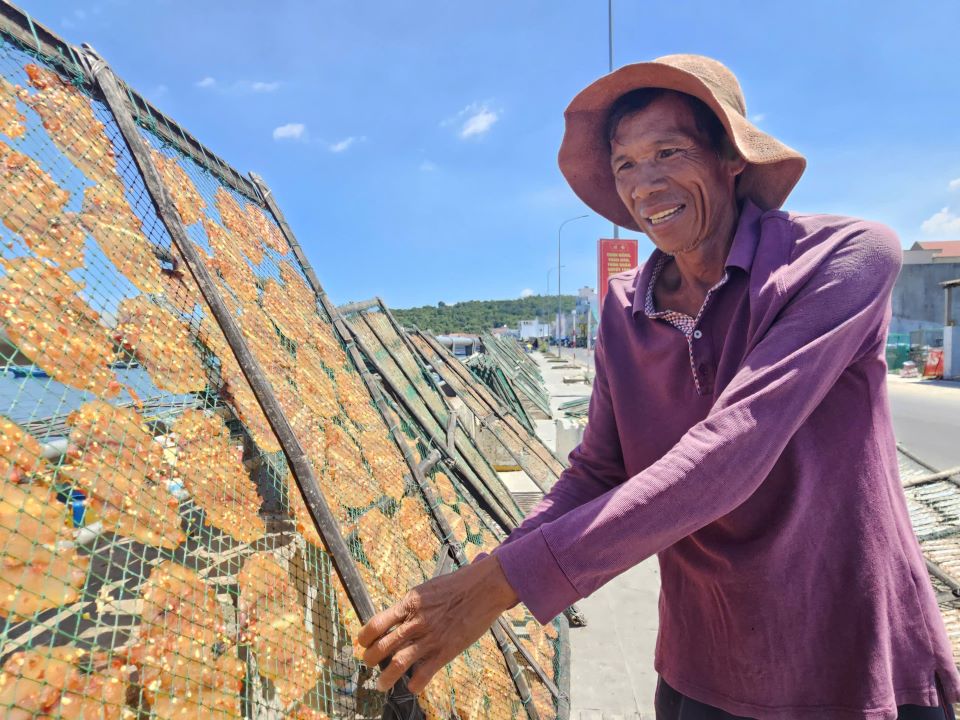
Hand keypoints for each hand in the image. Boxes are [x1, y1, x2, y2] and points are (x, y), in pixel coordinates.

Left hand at [357, 554, 518, 693]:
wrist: (484, 588)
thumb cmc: (457, 585)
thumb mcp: (427, 589)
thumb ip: (412, 605)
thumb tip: (398, 616)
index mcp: (409, 604)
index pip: (376, 624)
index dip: (365, 637)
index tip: (363, 642)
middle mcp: (416, 622)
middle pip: (382, 646)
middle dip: (370, 658)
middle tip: (369, 663)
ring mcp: (430, 638)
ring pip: (397, 663)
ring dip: (385, 678)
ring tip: (381, 684)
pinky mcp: (446, 651)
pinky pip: (423, 674)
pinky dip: (414, 684)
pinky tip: (413, 686)